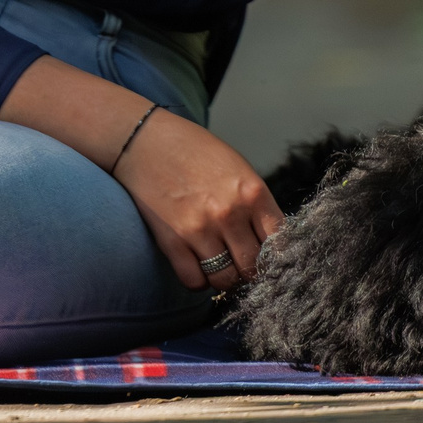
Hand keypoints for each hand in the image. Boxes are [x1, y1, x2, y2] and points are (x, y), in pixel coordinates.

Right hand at [0, 55, 285, 292]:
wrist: (143, 141)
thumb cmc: (193, 151)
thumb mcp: (236, 167)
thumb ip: (255, 204)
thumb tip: (271, 243)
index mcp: (252, 191)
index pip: (280, 243)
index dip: (276, 256)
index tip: (268, 259)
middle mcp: (229, 213)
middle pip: (253, 267)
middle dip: (250, 270)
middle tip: (240, 262)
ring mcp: (199, 229)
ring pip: (225, 279)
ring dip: (224, 277)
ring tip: (218, 264)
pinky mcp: (172, 242)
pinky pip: (194, 281)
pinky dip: (198, 280)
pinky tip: (196, 264)